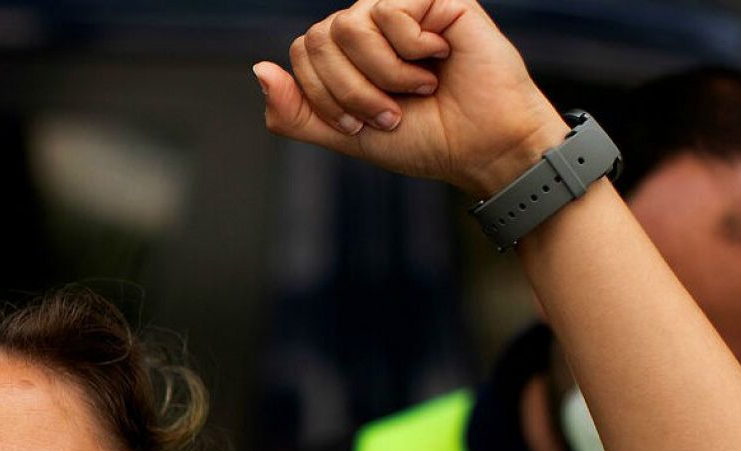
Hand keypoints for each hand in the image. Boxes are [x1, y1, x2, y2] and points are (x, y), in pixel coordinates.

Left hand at [256, 0, 569, 195]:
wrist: (482, 146)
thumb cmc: (423, 141)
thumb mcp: (345, 136)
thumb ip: (296, 113)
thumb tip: (258, 69)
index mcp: (348, 55)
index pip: (303, 53)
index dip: (325, 95)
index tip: (361, 126)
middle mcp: (370, 26)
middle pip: (320, 38)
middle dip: (350, 90)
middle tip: (391, 114)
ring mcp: (400, 9)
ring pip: (349, 25)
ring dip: (382, 73)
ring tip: (418, 89)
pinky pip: (388, 9)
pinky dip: (410, 48)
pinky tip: (439, 59)